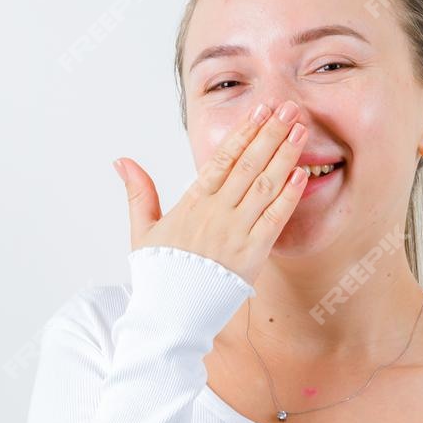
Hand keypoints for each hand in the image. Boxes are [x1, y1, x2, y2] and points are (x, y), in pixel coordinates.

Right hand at [112, 99, 310, 286]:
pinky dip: (288, 196)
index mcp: (192, 204)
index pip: (222, 159)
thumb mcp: (141, 230)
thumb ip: (138, 192)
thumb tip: (121, 161)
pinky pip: (274, 219)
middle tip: (289, 108)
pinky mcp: (253, 255)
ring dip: (285, 156)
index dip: (244, 132)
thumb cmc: (159, 274)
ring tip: (300, 130)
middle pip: (248, 164)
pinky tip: (300, 174)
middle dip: (271, 133)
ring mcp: (236, 232)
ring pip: (264, 185)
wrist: (170, 315)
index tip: (260, 110)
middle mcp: (216, 213)